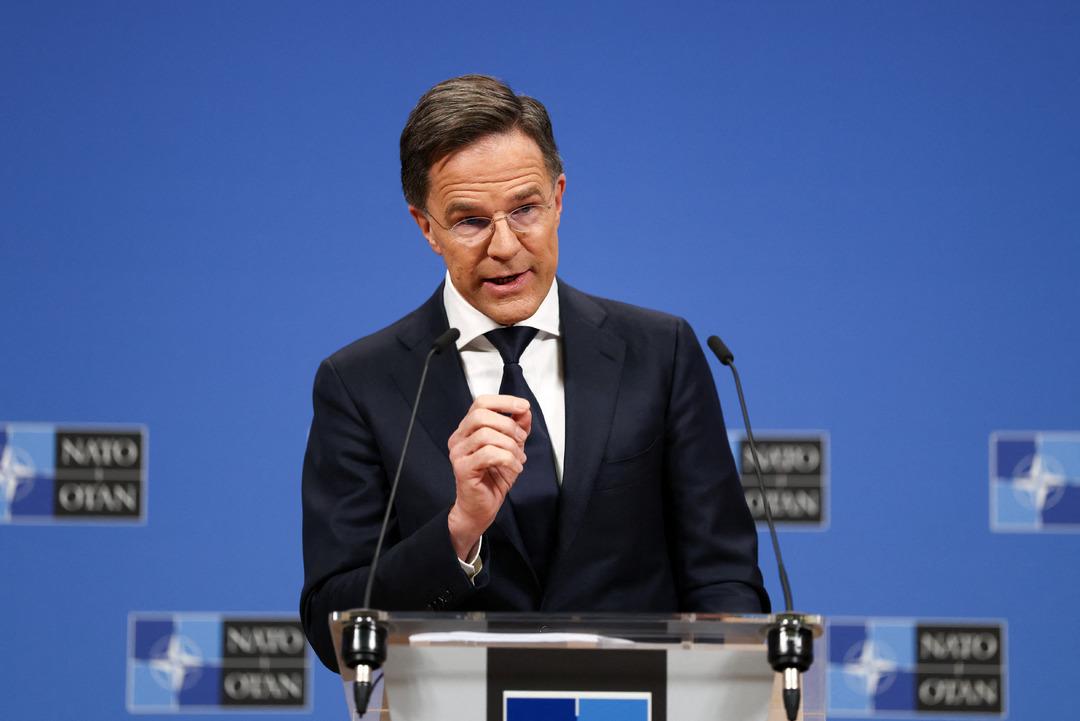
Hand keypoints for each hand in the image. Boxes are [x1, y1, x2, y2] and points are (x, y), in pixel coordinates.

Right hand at [446, 394, 530, 558]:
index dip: (504, 401)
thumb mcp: (511, 447)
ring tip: (518, 458)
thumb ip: (517, 427)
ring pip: (486, 435)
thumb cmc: (492, 478)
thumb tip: (524, 410)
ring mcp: (458, 454)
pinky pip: (489, 454)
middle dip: (508, 424)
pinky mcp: (463, 469)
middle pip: (481, 415)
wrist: (480, 508)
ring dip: (510, 446)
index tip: (523, 406)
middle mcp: (458, 438)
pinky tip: (514, 468)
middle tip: (520, 440)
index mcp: (467, 429)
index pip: (481, 403)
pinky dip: (508, 459)